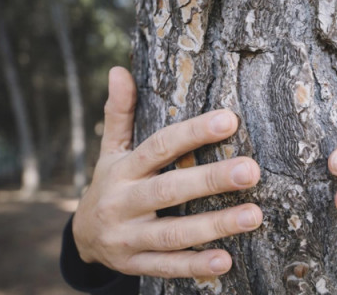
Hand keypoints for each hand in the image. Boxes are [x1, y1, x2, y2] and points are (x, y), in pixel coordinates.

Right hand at [72, 67, 262, 278]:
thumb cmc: (110, 184)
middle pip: (169, 189)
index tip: (229, 120)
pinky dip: (195, 266)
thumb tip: (118, 70)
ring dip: (215, 225)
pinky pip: (166, 266)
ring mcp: (127, 237)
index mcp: (122, 169)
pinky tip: (226, 260)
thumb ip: (119, 114)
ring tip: (254, 216)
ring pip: (173, 233)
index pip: (159, 146)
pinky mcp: (134, 264)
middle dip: (211, 180)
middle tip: (251, 171)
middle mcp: (122, 203)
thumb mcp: (111, 150)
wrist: (82, 237)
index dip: (193, 132)